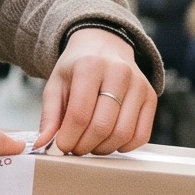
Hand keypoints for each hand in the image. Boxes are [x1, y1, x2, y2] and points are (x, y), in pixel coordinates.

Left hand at [37, 27, 155, 154]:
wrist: (104, 45)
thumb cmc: (77, 68)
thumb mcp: (56, 85)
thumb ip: (49, 115)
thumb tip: (43, 143)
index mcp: (89, 66)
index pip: (79, 114)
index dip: (69, 138)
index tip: (61, 146)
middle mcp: (118, 72)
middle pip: (102, 126)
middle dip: (84, 146)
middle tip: (75, 148)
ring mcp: (138, 84)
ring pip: (123, 133)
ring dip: (103, 148)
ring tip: (91, 144)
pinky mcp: (151, 96)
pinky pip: (141, 134)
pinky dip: (125, 146)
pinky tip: (110, 141)